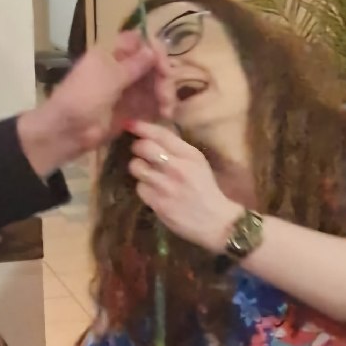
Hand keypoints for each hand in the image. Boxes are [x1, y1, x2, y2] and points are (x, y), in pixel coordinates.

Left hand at [18, 32, 174, 177]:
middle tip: (165, 95)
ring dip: (166, 94)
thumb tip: (153, 49)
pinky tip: (164, 115)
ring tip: (166, 111)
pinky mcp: (131, 109)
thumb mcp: (108, 78)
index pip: (141, 41)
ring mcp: (128, 89)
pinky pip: (153, 103)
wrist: (66, 132)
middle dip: (164, 77)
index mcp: (112, 53)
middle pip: (153, 64)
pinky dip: (161, 108)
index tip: (163, 67)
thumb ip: (134, 65)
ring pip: (156, 84)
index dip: (155, 50)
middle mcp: (122, 68)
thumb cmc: (82, 98)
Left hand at [128, 122, 240, 251]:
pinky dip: (143, 188)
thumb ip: (177, 150)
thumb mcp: (198, 163)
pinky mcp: (158, 202)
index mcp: (190, 154)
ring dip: (138, 168)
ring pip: (136, 167)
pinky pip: (139, 188)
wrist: (216, 222)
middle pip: (143, 147)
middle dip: (137, 147)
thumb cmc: (206, 189)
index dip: (141, 127)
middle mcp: (177, 167)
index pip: (160, 134)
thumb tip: (152, 136)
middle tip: (139, 152)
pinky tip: (152, 190)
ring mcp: (166, 186)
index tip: (129, 123)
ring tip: (146, 173)